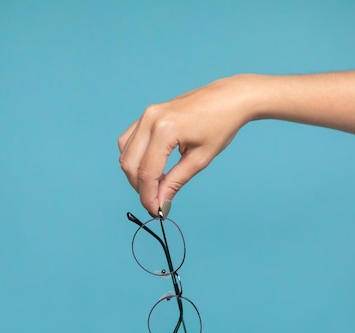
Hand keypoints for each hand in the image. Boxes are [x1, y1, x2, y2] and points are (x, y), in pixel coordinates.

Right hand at [118, 75, 254, 214]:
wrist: (229, 98)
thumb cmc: (220, 125)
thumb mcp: (200, 159)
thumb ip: (175, 182)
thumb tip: (161, 203)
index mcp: (165, 130)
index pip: (146, 173)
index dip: (148, 197)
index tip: (156, 212)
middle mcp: (150, 120)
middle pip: (130, 164)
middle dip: (140, 188)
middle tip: (156, 202)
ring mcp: (146, 115)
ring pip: (125, 153)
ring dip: (135, 174)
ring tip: (155, 185)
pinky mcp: (147, 114)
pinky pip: (129, 140)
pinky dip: (135, 158)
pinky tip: (151, 168)